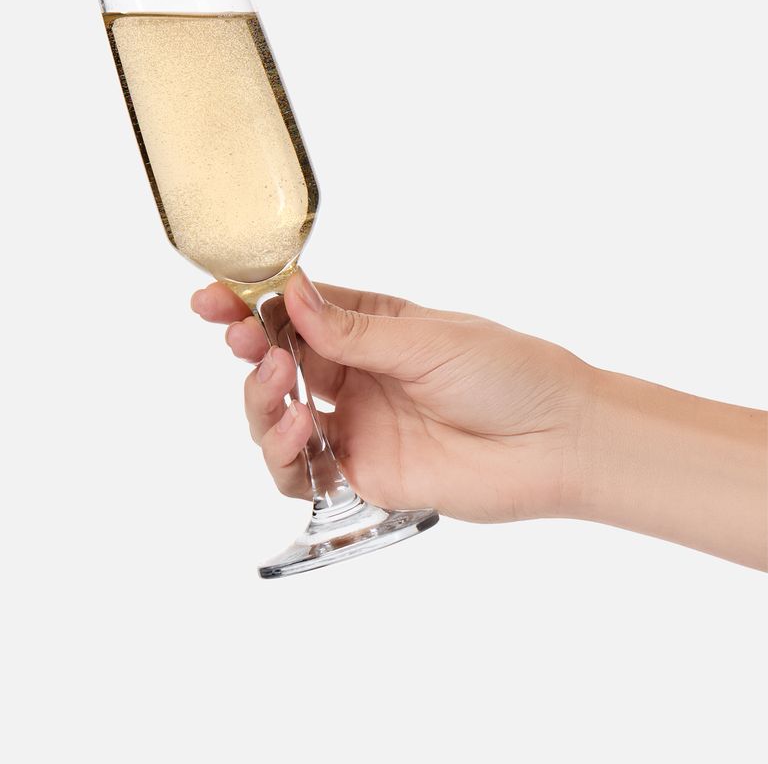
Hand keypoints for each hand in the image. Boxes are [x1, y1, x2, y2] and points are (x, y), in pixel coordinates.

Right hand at [191, 270, 591, 522]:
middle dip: (248, 351)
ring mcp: (356, 425)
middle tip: (242, 341)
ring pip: (277, 416)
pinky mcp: (363, 474)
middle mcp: (354, 374)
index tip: (213, 299)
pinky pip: (301, 472)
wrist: (556, 442)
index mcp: (369, 328)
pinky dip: (285, 455)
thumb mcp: (427, 339)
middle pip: (275, 362)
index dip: (250, 305)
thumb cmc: (507, 373)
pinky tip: (303, 432)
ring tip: (281, 388)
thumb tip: (291, 295)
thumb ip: (352, 332)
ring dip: (262, 401)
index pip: (294, 311)